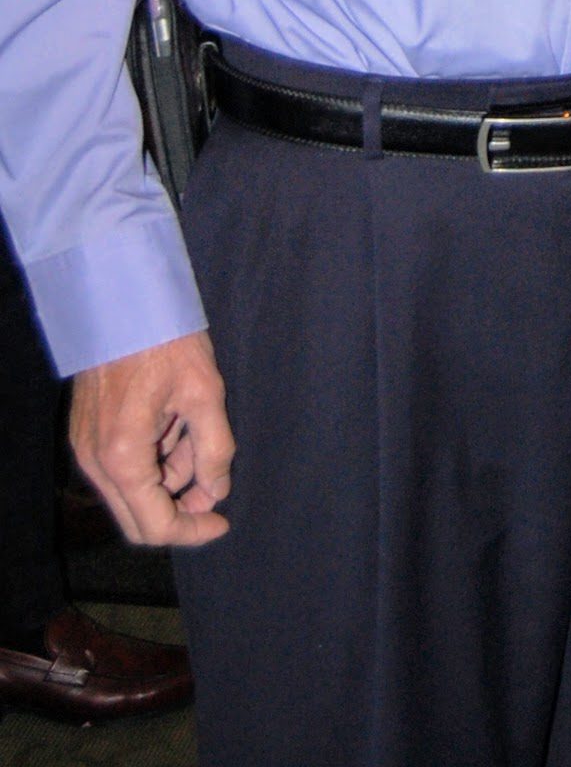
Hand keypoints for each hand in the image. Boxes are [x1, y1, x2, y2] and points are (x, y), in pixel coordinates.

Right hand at [70, 329, 233, 547]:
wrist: (124, 300)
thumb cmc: (165, 340)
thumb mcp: (205, 393)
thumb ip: (214, 450)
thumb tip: (215, 491)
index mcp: (124, 457)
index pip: (155, 525)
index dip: (192, 531)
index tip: (222, 521)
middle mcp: (96, 461)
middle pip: (138, 517)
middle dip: (181, 507)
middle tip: (214, 479)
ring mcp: (87, 448)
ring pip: (133, 490)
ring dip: (170, 475)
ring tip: (196, 427)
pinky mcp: (88, 432)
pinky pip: (123, 466)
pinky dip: (154, 458)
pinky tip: (176, 422)